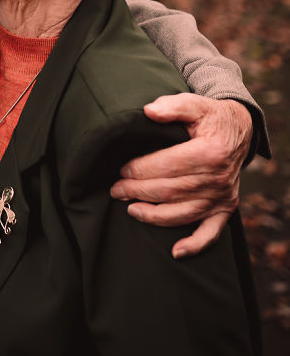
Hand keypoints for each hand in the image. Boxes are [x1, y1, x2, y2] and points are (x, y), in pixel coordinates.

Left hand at [109, 94, 252, 258]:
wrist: (239, 131)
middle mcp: (218, 179)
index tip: (121, 169)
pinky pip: (211, 233)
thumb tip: (148, 112)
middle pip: (170, 191)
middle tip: (116, 190)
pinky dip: (194, 245)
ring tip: (130, 210)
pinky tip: (175, 252)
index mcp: (210, 152)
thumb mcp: (195, 103)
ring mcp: (222, 197)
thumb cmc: (210, 117)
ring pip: (182, 213)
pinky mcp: (225, 208)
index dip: (141, 169)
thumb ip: (172, 106)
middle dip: (138, 191)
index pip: (168, 166)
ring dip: (154, 216)